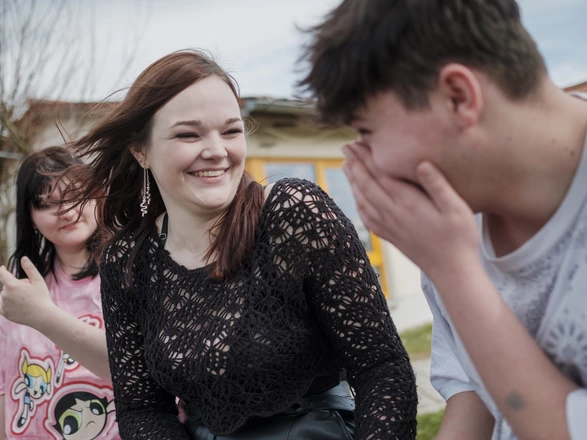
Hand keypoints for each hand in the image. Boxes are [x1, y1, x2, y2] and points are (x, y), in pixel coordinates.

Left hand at [0, 257, 56, 327]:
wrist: (43, 316)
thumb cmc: (42, 297)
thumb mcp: (38, 280)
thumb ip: (29, 268)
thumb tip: (23, 258)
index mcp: (12, 285)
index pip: (3, 274)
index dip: (2, 270)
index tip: (3, 268)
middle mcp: (5, 294)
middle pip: (7, 286)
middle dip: (15, 285)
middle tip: (29, 291)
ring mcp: (4, 305)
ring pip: (6, 295)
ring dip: (12, 295)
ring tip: (26, 300)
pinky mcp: (4, 313)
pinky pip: (4, 305)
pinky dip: (10, 304)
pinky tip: (21, 306)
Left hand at [342, 142, 479, 279]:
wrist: (453, 273)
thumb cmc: (460, 239)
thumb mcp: (457, 208)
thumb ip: (437, 185)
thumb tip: (421, 162)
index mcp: (407, 204)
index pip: (380, 174)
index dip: (367, 157)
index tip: (356, 143)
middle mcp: (393, 215)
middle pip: (367, 185)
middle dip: (355, 164)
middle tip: (345, 147)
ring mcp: (390, 228)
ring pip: (363, 201)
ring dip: (353, 182)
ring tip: (346, 167)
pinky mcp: (391, 238)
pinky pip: (367, 218)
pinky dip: (358, 205)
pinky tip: (357, 199)